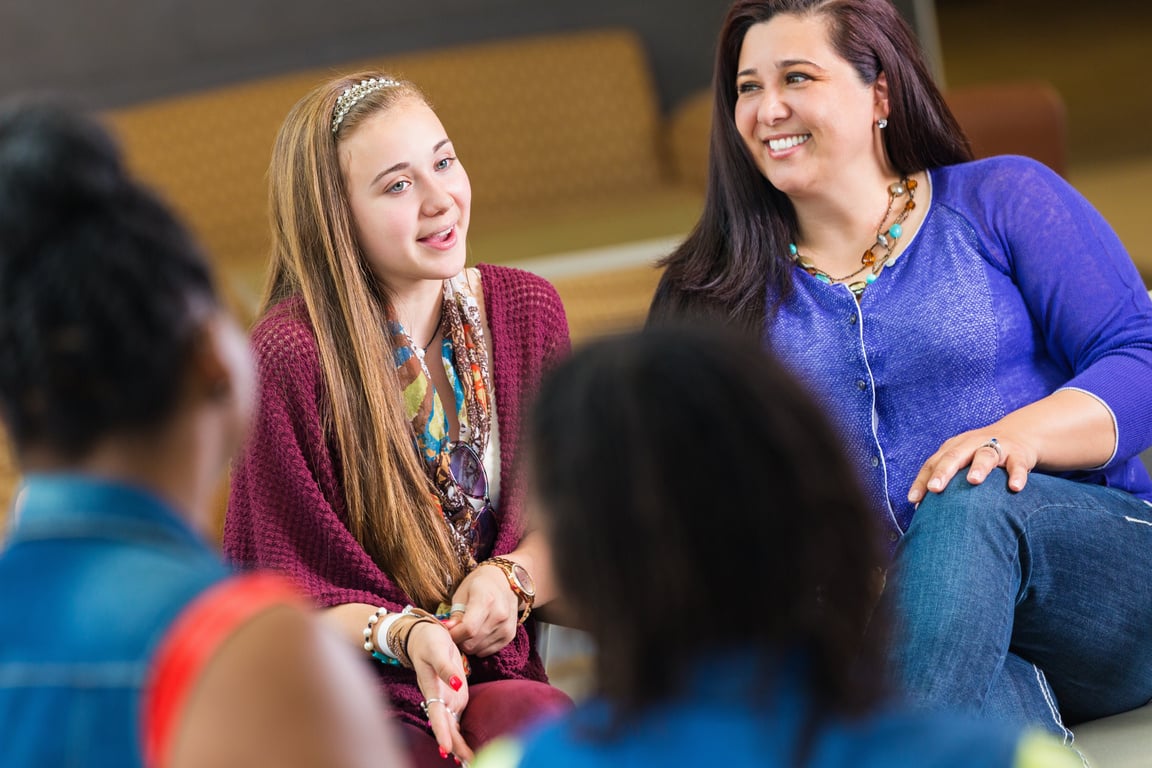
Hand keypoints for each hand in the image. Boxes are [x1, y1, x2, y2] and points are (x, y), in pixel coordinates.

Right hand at [407, 620, 472, 761]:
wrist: (426, 636)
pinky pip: (457, 720)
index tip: (445, 750)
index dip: (441, 732)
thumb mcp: (437, 649)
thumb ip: (445, 667)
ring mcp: (446, 699)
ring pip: (452, 727)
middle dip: (454, 747)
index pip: (437, 715)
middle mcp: (439, 698)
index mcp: (432, 688)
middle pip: (446, 727)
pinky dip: (461, 736)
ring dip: (459, 745)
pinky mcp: (454, 697)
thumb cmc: (430, 641)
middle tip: (467, 763)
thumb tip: (456, 683)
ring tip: (469, 762)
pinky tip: (466, 750)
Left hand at [442, 563, 518, 657]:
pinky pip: (487, 651)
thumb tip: (448, 630)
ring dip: (469, 644)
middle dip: (459, 640)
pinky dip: (479, 646)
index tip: (447, 631)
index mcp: (487, 600)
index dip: (454, 634)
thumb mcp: (462, 593)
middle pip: (472, 642)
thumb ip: (456, 613)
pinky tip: (478, 633)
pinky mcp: (509, 636)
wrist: (504, 582)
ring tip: (468, 630)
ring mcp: (506, 626)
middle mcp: (500, 615)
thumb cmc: (479, 585)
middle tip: (456, 630)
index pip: (468, 628)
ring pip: (478, 649)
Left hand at [908, 428, 1036, 502]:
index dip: (922, 480)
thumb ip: (944, 482)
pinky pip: (1017, 464)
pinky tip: (1015, 487)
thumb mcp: (961, 462)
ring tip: (973, 481)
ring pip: (986, 455)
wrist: (1018, 434)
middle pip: (954, 455)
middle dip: (944, 471)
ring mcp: (996, 447)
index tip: (913, 500)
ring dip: (979, 467)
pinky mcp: (1018, 454)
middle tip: (935, 487)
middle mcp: (971, 445)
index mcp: (953, 448)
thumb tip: (920, 510)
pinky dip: (1016, 475)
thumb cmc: (980, 455)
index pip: (933, 463)